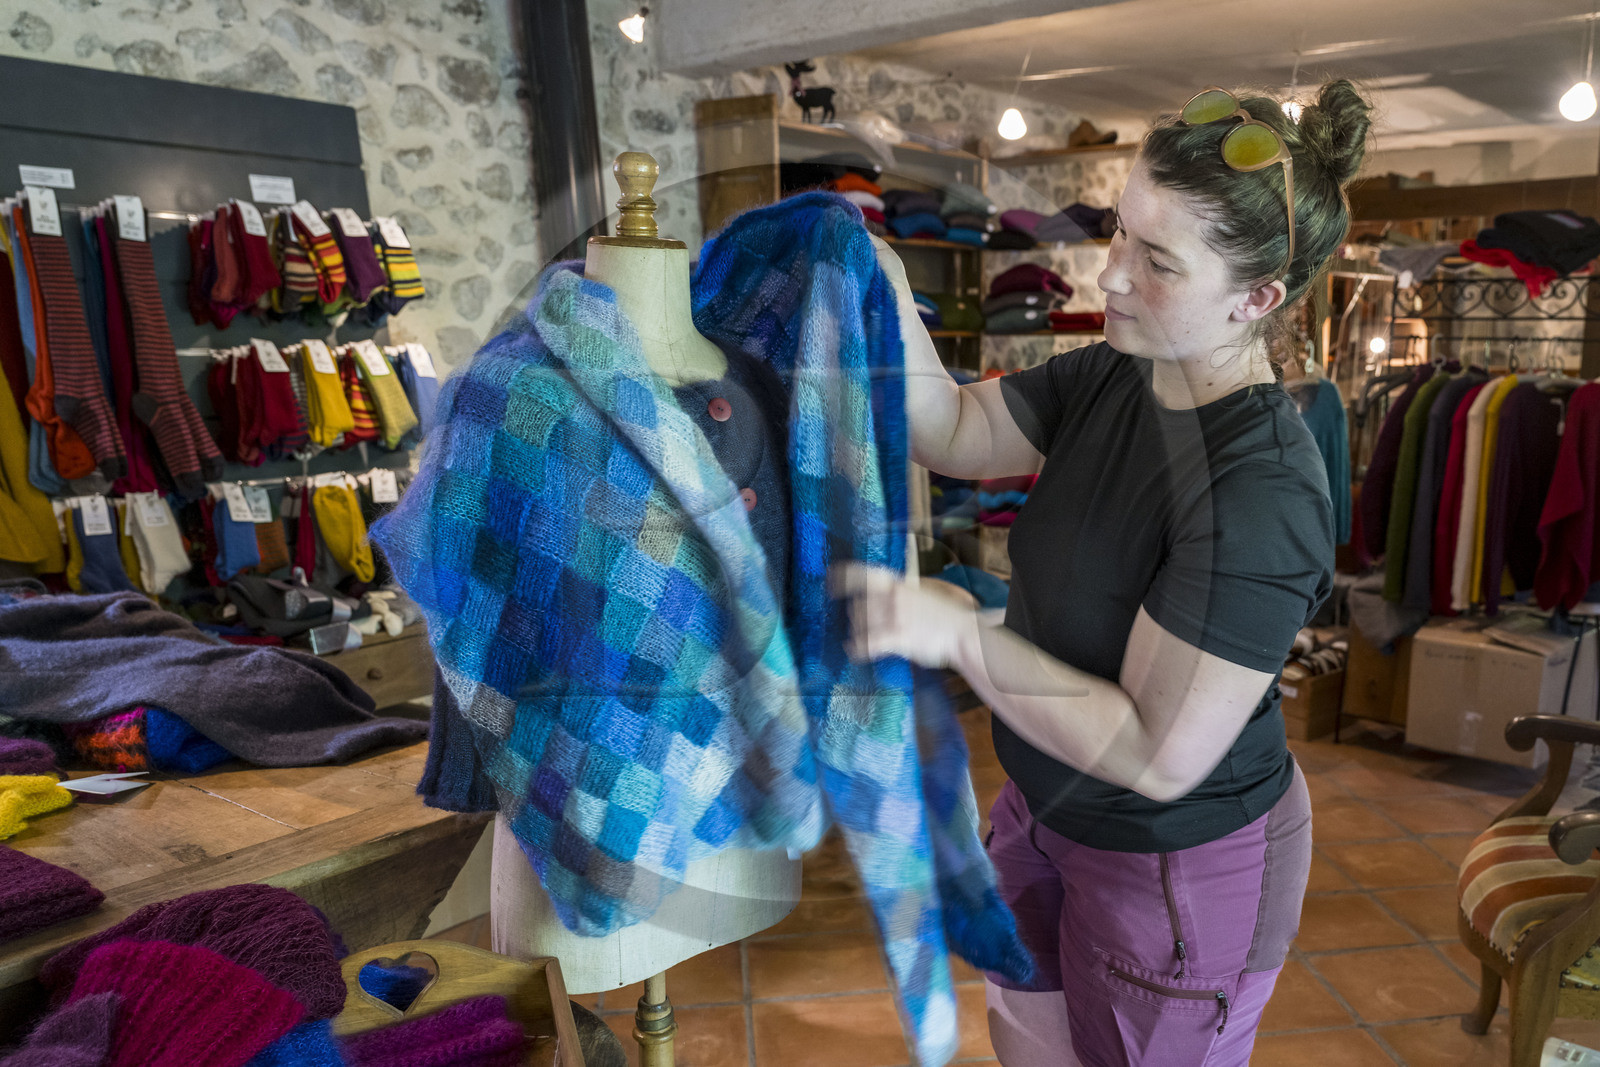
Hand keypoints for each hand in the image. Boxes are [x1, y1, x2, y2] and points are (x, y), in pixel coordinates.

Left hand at [829, 562, 979, 668]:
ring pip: (861, 623)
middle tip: (857, 625)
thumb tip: (887, 592)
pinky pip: (869, 642)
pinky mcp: (899, 637)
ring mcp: (897, 616)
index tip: (830, 578)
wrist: (965, 633)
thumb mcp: (924, 594)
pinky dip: (858, 648)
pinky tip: (854, 651)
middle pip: (859, 604)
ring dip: (858, 632)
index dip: (844, 576)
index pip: (865, 574)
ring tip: (859, 639)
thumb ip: (902, 592)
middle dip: (856, 616)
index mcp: (900, 584)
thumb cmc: (946, 617)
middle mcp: (895, 597)